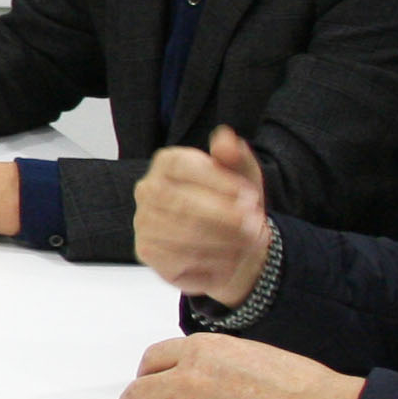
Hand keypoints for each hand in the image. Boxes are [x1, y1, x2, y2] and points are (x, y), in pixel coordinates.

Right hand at [134, 127, 270, 304]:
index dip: (217, 181)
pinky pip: (178, 258)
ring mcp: (143, 221)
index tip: (248, 195)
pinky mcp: (146, 252)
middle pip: (181, 202)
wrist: (235, 246)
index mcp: (167, 162)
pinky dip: (211, 260)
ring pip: (182, 233)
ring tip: (247, 241)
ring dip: (223, 239)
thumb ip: (236, 156)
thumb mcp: (244, 176)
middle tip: (253, 223)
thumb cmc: (235, 206)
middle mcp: (147, 189)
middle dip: (224, 216)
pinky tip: (229, 257)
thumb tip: (226, 138)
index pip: (182, 165)